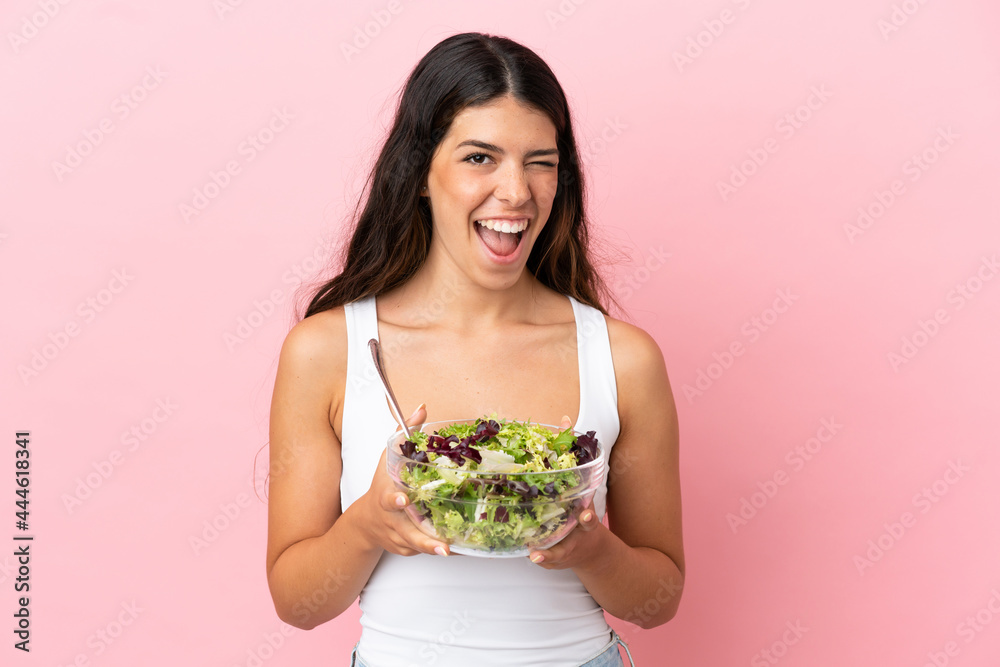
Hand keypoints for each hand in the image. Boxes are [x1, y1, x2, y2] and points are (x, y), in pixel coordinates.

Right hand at [356, 403, 450, 557]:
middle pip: (408, 532)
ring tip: (453, 550)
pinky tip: (456, 549)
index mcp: (386, 496)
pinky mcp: (405, 549)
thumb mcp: (388, 457)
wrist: (366, 522)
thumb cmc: (381, 485)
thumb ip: (404, 433)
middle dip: (424, 541)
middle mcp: (392, 520)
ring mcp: (398, 537)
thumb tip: (422, 408)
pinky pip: (422, 551)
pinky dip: (438, 550)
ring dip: (436, 549)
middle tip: (442, 546)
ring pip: (418, 546)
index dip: (395, 499)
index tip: (403, 499)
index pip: (388, 497)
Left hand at [527, 415, 609, 571]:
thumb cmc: (580, 508)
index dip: (588, 515)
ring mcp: (569, 546)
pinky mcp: (557, 557)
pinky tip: (531, 556)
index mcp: (587, 514)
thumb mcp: (581, 483)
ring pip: (559, 551)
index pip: (590, 513)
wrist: (592, 550)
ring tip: (536, 552)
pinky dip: (542, 559)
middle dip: (578, 529)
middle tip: (571, 528)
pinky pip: (548, 558)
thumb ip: (571, 452)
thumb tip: (563, 418)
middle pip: (579, 532)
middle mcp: (580, 532)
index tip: (587, 515)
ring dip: (549, 552)